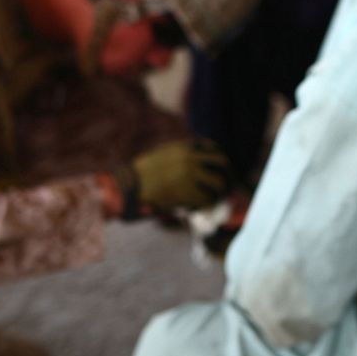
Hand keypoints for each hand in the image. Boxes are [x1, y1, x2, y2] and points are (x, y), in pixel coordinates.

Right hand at [114, 138, 232, 218]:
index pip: (213, 149)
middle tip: (228, 186)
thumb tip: (202, 165)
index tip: (223, 168)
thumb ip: (183, 156)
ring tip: (213, 199)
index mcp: (184, 147)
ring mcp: (190, 176)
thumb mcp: (164, 155)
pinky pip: (206, 200)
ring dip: (218, 193)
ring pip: (218, 184)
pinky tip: (194, 208)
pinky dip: (203, 205)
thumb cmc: (144, 173)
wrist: (128, 185)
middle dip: (228, 176)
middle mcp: (190, 159)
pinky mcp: (187, 193)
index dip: (221, 159)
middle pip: (222, 164)